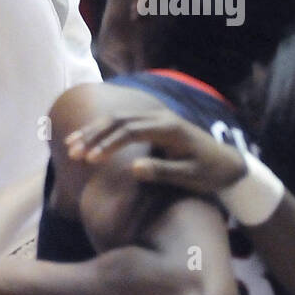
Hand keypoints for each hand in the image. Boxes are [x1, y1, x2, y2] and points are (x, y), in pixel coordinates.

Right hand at [65, 109, 245, 193]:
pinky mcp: (150, 123)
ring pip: (116, 118)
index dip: (108, 143)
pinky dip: (101, 129)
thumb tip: (133, 168)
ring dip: (92, 131)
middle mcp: (158, 117)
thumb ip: (163, 171)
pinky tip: (85, 137)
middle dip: (92, 135)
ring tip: (70, 145)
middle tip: (72, 152)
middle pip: (118, 120)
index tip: (90, 159)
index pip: (130, 130)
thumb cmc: (208, 172)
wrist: (225, 162)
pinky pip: (121, 122)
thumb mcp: (190, 177)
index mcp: (168, 128)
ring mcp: (154, 117)